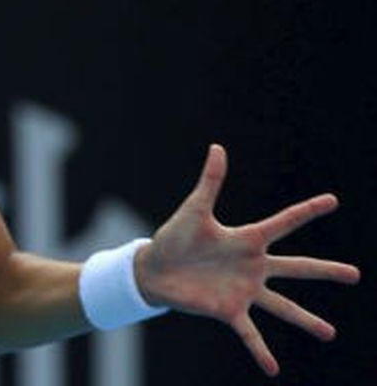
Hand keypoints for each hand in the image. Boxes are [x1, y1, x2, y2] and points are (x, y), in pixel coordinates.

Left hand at [135, 144, 360, 375]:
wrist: (153, 268)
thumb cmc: (175, 237)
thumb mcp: (194, 209)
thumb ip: (210, 181)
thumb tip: (217, 148)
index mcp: (247, 240)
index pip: (283, 222)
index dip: (307, 210)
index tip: (333, 200)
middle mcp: (253, 266)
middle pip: (296, 267)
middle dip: (325, 270)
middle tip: (356, 275)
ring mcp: (244, 290)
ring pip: (282, 307)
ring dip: (305, 320)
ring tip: (329, 333)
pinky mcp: (228, 310)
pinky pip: (249, 333)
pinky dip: (260, 350)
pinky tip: (273, 369)